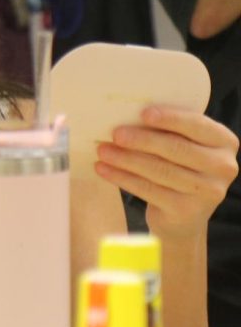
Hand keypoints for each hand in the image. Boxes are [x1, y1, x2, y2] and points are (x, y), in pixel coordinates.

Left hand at [95, 106, 239, 238]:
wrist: (182, 214)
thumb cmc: (177, 166)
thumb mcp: (181, 144)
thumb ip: (167, 129)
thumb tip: (126, 113)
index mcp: (224, 141)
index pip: (197, 125)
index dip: (170, 119)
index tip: (143, 113)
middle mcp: (223, 166)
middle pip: (177, 149)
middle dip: (142, 140)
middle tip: (115, 134)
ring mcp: (209, 191)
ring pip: (160, 171)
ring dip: (126, 159)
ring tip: (103, 151)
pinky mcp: (187, 211)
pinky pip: (149, 190)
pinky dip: (122, 178)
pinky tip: (103, 169)